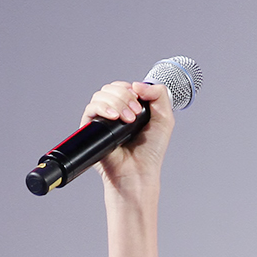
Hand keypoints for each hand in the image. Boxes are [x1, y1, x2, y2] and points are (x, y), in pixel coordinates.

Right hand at [80, 80, 175, 194]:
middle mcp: (115, 111)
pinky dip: (103, 108)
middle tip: (135, 114)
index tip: (140, 103)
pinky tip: (114, 117)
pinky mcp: (91, 128)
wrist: (138, 171)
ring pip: (101, 95)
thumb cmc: (151, 151)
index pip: (124, 86)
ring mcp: (103, 119)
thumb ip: (159, 95)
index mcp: (130, 107)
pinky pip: (91, 108)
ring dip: (116, 102)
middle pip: (112, 88)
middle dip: (125, 96)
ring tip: (128, 120)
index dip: (131, 89)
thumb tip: (137, 84)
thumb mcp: (165, 118)